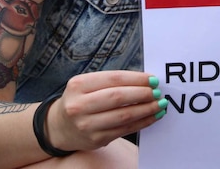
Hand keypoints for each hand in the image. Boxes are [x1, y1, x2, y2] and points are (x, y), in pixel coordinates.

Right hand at [46, 71, 166, 152]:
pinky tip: (152, 116)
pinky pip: (125, 130)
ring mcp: (87, 124)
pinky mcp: (96, 139)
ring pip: (123, 116)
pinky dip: (142, 122)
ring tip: (160, 104)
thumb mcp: (87, 85)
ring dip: (146, 109)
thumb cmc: (81, 100)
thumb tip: (146, 81)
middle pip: (118, 97)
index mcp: (78, 85)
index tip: (152, 79)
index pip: (113, 79)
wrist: (60, 127)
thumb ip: (112, 82)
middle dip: (142, 94)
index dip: (136, 79)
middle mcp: (79, 105)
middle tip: (158, 92)